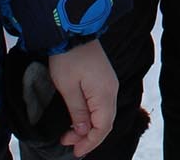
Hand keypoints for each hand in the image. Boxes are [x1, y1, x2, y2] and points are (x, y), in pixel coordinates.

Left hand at [46, 39, 117, 156]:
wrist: (72, 30)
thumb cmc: (68, 58)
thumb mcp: (67, 88)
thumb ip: (78, 112)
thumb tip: (84, 131)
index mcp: (104, 93)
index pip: (103, 127)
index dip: (90, 142)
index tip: (76, 152)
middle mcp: (111, 90)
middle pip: (106, 122)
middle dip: (88, 137)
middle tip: (68, 144)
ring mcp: (109, 84)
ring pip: (104, 114)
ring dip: (89, 128)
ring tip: (70, 135)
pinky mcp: (104, 79)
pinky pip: (102, 105)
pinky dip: (92, 117)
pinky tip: (80, 120)